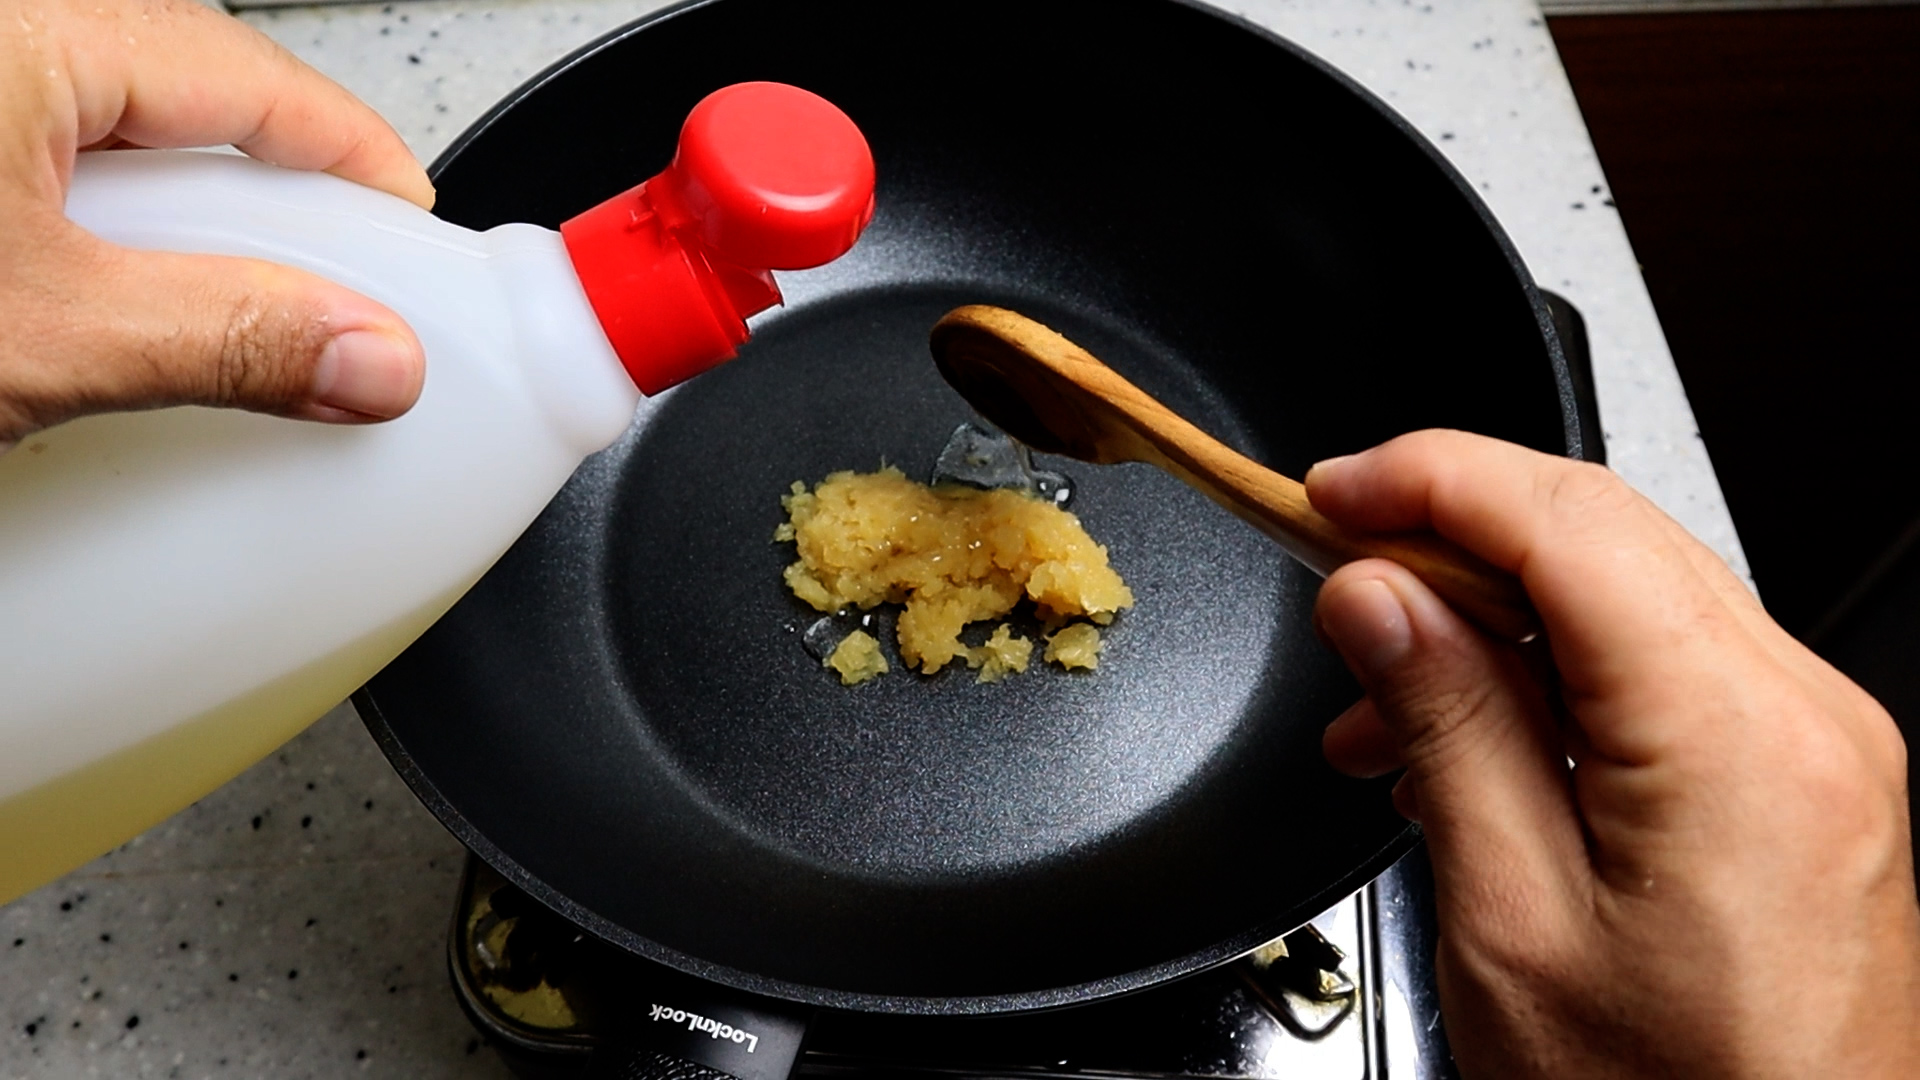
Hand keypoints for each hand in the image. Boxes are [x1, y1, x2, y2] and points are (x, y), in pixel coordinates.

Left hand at [0, 0, 431, 450]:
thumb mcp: (46, 335)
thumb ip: (227, 340)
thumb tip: (370, 353)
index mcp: (26, 31)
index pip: (251, 73)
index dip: (352, 153)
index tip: (411, 221)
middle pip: (186, 88)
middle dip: (264, 190)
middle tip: (331, 278)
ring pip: (108, 118)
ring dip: (173, 211)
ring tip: (216, 297)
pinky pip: (40, 141)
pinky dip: (92, 211)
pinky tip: (99, 285)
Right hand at [1307, 430, 1919, 1077]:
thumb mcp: (1513, 921)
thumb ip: (1447, 728)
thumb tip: (1377, 596)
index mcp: (1737, 742)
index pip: (1568, 523)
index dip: (1430, 480)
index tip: (1331, 492)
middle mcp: (1806, 719)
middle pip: (1606, 534)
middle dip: (1451, 533)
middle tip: (1336, 568)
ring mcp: (1816, 745)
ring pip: (1629, 592)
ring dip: (1491, 613)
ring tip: (1380, 699)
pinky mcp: (1802, 779)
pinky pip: (1664, 667)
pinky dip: (1552, 672)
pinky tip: (1464, 733)